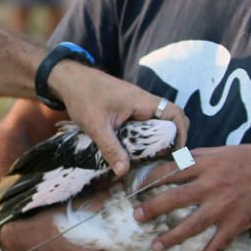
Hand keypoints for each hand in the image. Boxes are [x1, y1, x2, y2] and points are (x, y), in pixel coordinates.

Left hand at [49, 61, 188, 175]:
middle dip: (171, 140)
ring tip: (152, 161)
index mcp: (142, 102)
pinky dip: (143, 136)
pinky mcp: (126, 108)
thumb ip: (111, 148)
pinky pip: (143, 123)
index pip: (174, 113)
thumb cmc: (83, 96)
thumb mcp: (96, 126)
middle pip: (169, 120)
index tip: (177, 152)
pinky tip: (135, 151)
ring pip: (155, 123)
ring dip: (156, 139)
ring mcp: (135, 105)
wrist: (69, 79)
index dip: (182, 132)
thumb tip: (123, 172)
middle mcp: (143, 102)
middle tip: (164, 161)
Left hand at [134, 144, 250, 250]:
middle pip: (173, 198)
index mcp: (204, 164)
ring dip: (171, 238)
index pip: (169, 171)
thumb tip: (174, 162)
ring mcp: (223, 206)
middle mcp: (210, 185)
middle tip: (137, 218)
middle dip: (152, 209)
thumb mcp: (220, 151)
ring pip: (191, 225)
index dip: (149, 179)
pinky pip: (216, 244)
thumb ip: (197, 157)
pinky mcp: (236, 223)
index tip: (135, 188)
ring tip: (156, 246)